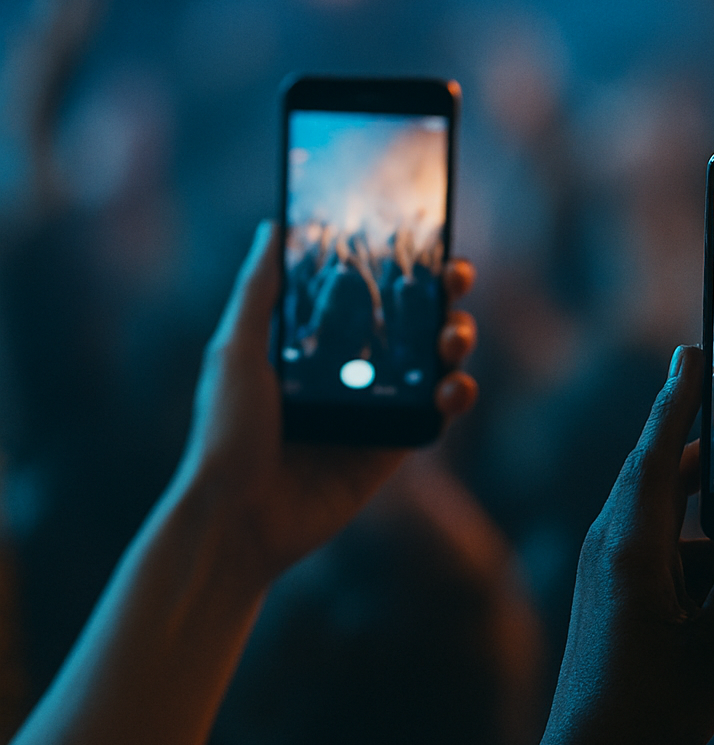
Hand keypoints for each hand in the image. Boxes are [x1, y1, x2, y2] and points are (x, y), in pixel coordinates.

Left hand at [176, 221, 478, 583]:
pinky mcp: (394, 446)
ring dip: (456, 339)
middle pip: (411, 320)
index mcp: (313, 342)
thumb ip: (259, 292)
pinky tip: (453, 388)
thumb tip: (274, 225)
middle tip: (455, 279)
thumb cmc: (226, 435)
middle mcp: (349, 370)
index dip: (399, 264)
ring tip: (453, 337)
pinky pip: (438, 413)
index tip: (425, 240)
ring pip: (434, 361)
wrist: (239, 519)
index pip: (366, 291)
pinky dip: (456, 395)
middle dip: (441, 295)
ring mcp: (376, 408)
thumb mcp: (235, 351)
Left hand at [540, 345, 713, 744]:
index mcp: (632, 548)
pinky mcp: (615, 601)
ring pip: (668, 520)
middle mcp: (613, 549)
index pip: (657, 455)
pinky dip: (703, 558)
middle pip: (659, 475)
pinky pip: (666, 559)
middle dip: (697, 443)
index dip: (677, 402)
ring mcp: (611, 575)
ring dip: (710, 512)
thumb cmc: (650, 709)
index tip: (691, 354)